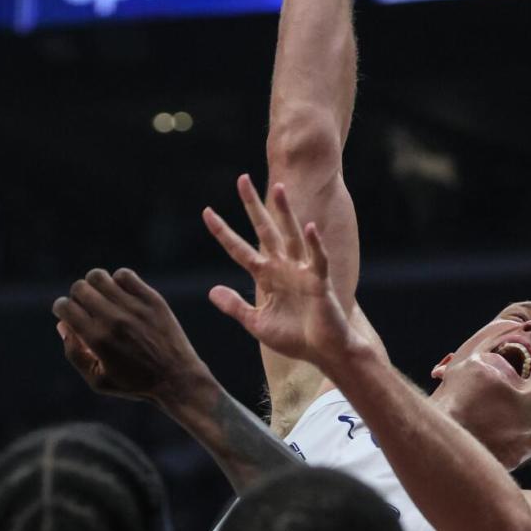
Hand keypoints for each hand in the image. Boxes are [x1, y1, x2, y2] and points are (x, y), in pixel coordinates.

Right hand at [52, 268, 208, 404]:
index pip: (65, 306)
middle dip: (77, 296)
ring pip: (99, 276)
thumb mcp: (98, 380)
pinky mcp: (152, 299)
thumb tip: (63, 325)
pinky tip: (122, 295)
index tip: (69, 315)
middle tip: (87, 309)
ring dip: (95, 286)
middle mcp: (114, 320)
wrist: (177, 378)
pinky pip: (124, 275)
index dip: (61, 309)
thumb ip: (74, 353)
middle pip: (80, 288)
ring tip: (103, 299)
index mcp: (98, 340)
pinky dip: (118, 281)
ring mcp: (134, 307)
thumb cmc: (135, 383)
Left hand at [202, 174, 357, 370]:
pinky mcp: (320, 282)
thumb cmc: (295, 338)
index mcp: (266, 276)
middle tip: (241, 179)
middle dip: (253, 205)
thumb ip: (235, 306)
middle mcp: (283, 267)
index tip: (206, 212)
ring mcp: (302, 271)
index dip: (223, 232)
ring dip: (285, 212)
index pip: (239, 249)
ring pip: (291, 235)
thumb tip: (212, 290)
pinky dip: (314, 244)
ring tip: (279, 188)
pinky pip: (317, 259)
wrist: (324, 352)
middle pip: (265, 230)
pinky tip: (308, 227)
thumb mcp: (256, 323)